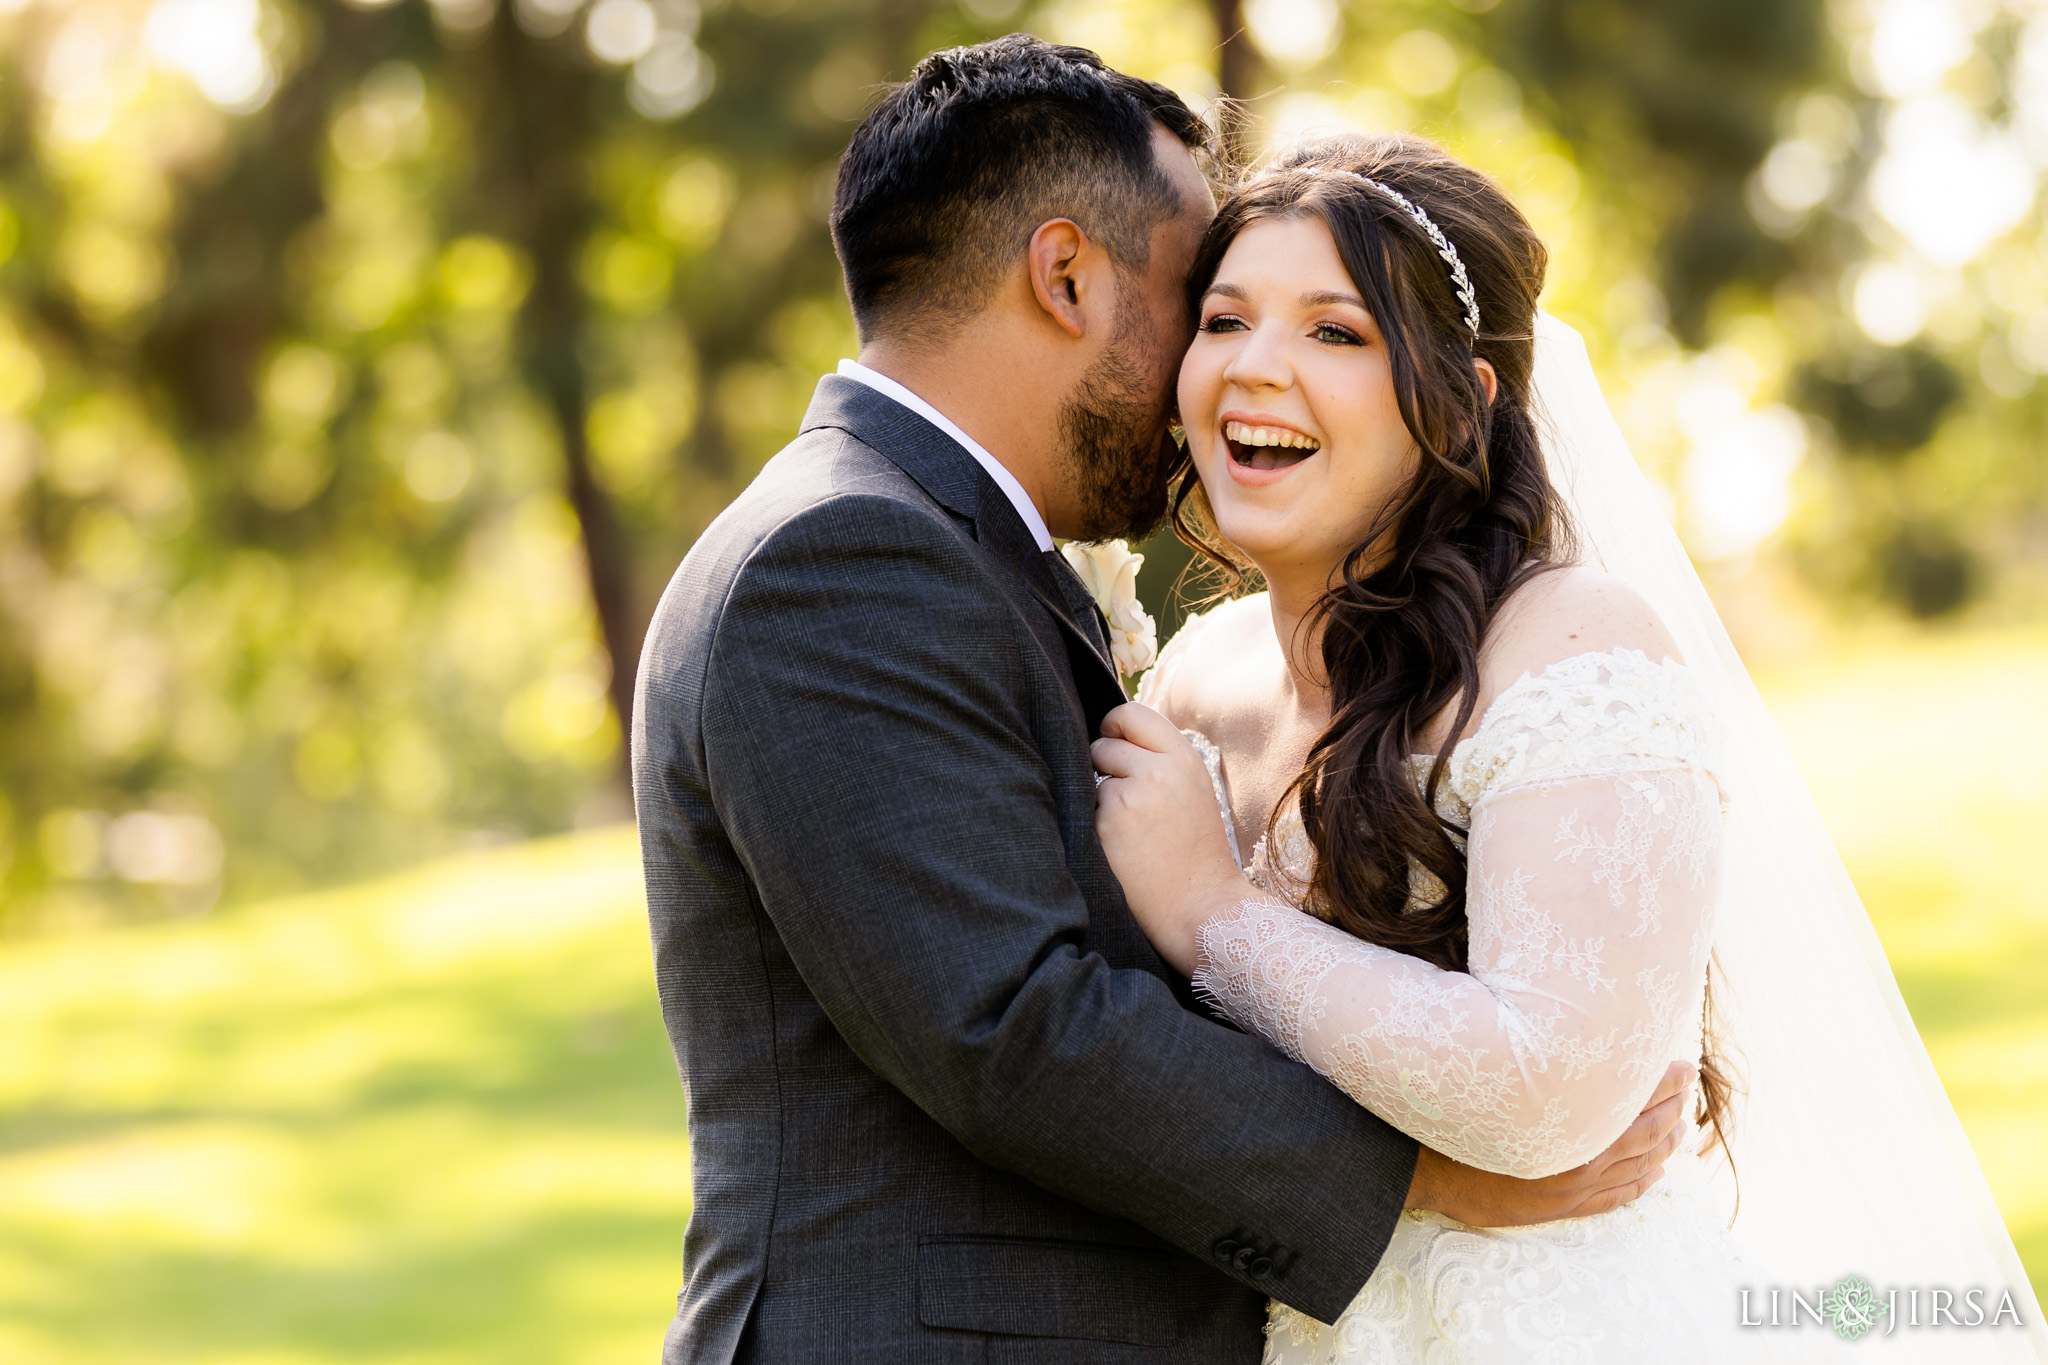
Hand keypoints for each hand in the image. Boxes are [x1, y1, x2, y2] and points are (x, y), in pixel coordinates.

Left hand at [1091, 702, 1245, 974]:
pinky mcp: (1106, 824)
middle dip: (1104, 765)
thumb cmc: (1195, 853)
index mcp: (1184, 759)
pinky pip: (1087, 809)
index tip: (1110, 740)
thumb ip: (1161, 760)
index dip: (1113, 724)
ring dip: (1101, 800)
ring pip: (1092, 778)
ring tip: (1131, 832)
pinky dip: (1096, 826)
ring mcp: (1130, 796)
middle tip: (1124, 799)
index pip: (1131, 712)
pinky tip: (1120, 849)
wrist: (1202, 907)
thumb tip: (1112, 735)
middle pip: (1105, 743)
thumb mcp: (1193, 791)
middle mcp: (1159, 771)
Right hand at [1405, 1061, 1695, 1224]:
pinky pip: (1614, 1198)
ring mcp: (1571, 1184)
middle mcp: (1578, 1153)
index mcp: (1565, 1115)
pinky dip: (1641, 1184)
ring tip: (1684, 1128)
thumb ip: (1524, 1046)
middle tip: (1690, 1085)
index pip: (1631, 1095)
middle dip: (1674, 1106)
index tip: (1680, 1061)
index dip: (1660, 1079)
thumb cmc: (1451, 1111)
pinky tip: (1657, 1173)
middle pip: (1644, 1129)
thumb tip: (1548, 1013)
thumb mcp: (1490, 1068)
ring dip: (1666, 1144)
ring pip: (1637, 1165)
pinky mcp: (1558, 1206)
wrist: (1419, 1166)